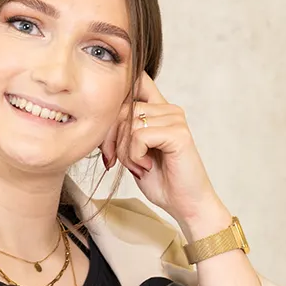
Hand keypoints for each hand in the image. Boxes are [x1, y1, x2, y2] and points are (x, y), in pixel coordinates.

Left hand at [98, 71, 226, 227]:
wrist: (185, 204)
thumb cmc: (160, 181)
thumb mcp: (132, 152)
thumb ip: (122, 130)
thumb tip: (100, 118)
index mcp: (159, 109)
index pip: (134, 81)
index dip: (113, 104)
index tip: (109, 139)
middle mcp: (168, 109)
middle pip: (121, 108)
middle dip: (110, 140)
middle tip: (115, 161)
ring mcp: (175, 119)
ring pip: (129, 124)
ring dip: (125, 152)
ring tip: (138, 166)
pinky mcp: (178, 133)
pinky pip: (139, 136)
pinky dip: (135, 156)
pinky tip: (147, 166)